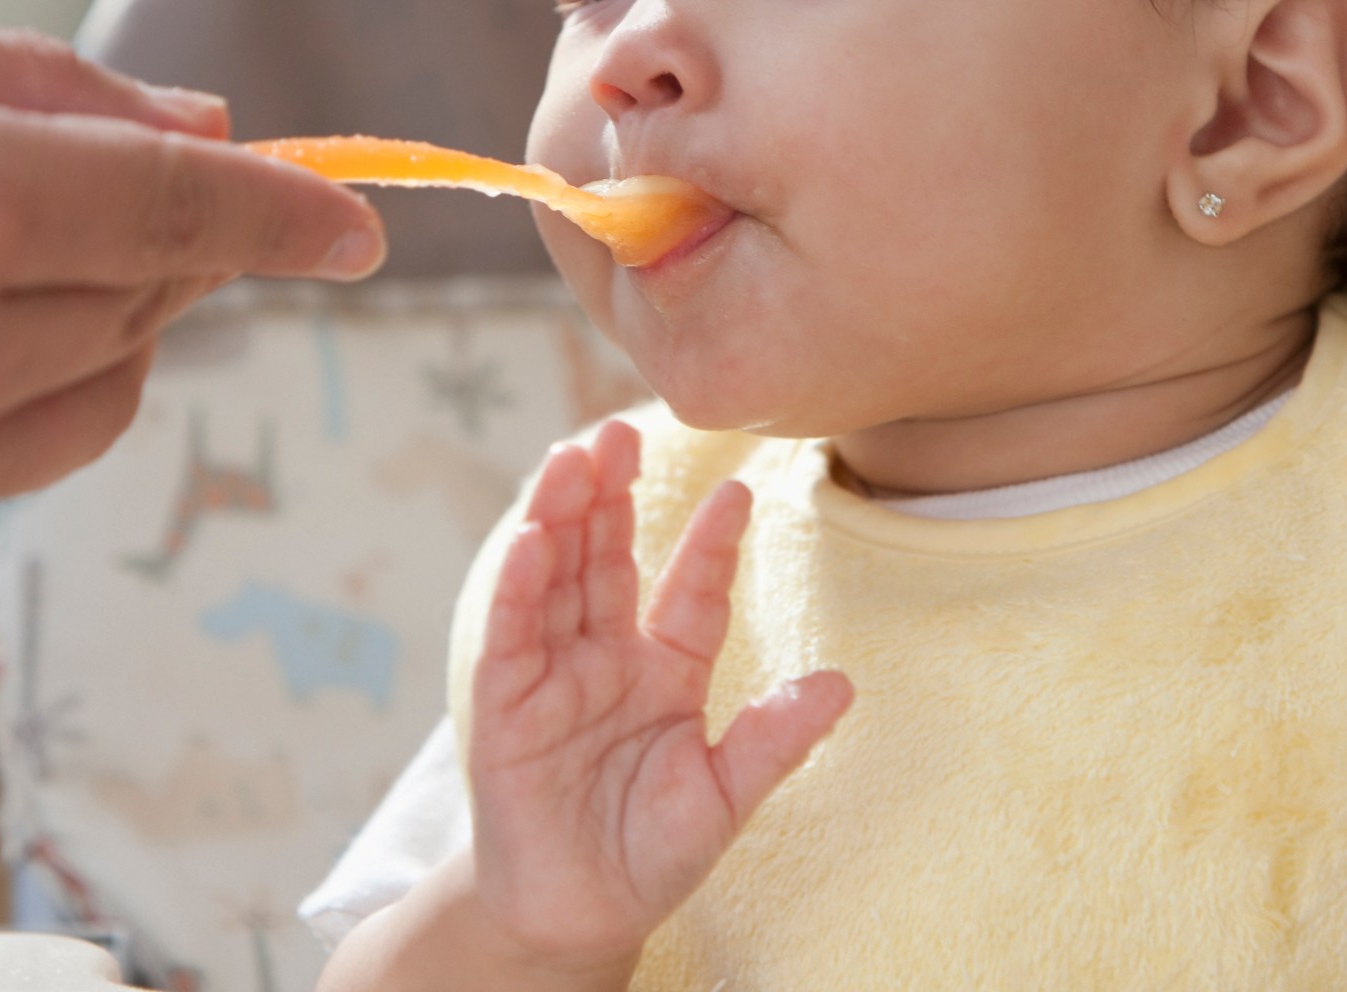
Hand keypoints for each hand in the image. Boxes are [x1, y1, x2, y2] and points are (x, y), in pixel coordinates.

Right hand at [468, 418, 852, 980]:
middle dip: (612, 495)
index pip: (689, 591)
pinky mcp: (505, 705)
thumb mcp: (726, 794)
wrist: (578, 915)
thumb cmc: (649, 854)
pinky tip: (534, 539)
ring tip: (574, 457)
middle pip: (608, 560)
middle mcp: (606, 658)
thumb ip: (774, 738)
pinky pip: (513, 636)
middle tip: (621, 430)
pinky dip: (521, 587)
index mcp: (665, 671)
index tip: (737, 490)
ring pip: (558, 578)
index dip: (708, 543)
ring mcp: (552, 676)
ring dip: (562, 516)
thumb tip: (842, 684)